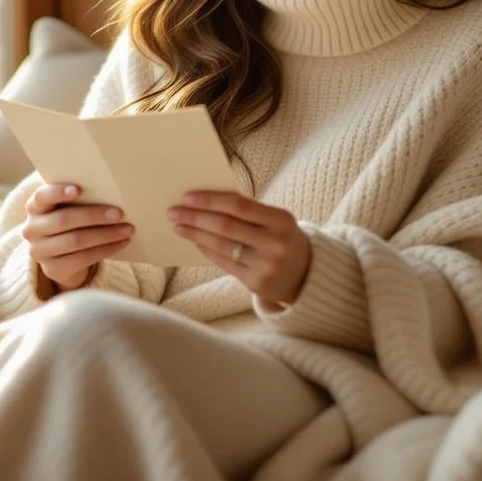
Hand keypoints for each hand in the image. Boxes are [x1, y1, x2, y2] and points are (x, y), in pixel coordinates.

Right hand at [23, 183, 133, 290]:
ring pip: (75, 241)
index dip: (58, 192)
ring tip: (127, 229)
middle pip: (64, 220)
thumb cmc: (71, 222)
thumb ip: (79, 198)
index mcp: (34, 207)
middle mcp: (31, 229)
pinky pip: (82, 259)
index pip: (42, 196)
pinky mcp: (52, 270)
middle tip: (119, 213)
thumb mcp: (68, 207)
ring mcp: (39, 252)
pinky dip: (105, 250)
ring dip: (105, 234)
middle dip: (94, 215)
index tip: (79, 189)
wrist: (63, 257)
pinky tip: (121, 243)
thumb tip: (111, 189)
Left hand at [168, 191, 310, 303]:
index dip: (210, 200)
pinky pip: (224, 263)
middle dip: (195, 217)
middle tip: (173, 211)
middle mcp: (275, 243)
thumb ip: (248, 212)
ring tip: (178, 226)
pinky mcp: (256, 283)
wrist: (308, 275)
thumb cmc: (283, 239)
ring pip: (221, 245)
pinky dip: (206, 249)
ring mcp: (266, 266)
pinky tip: (195, 241)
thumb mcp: (275, 220)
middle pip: (225, 226)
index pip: (239, 205)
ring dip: (195, 234)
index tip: (187, 196)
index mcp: (281, 220)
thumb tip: (205, 202)